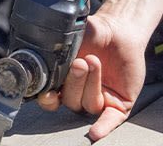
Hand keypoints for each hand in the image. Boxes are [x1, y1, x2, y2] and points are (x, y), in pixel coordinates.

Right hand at [36, 12, 147, 140]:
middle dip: (73, 82)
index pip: (49, 98)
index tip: (48, 91)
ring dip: (90, 84)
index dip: (47, 97)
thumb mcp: (71, 37)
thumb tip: (42, 47)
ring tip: (94, 62)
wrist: (120, 30)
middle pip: (69, 100)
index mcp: (62, 81)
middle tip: (79, 62)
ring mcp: (98, 100)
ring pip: (87, 104)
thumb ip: (56, 46)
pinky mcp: (117, 104)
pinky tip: (95, 133)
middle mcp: (78, 94)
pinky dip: (102, 127)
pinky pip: (109, 120)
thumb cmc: (95, 34)